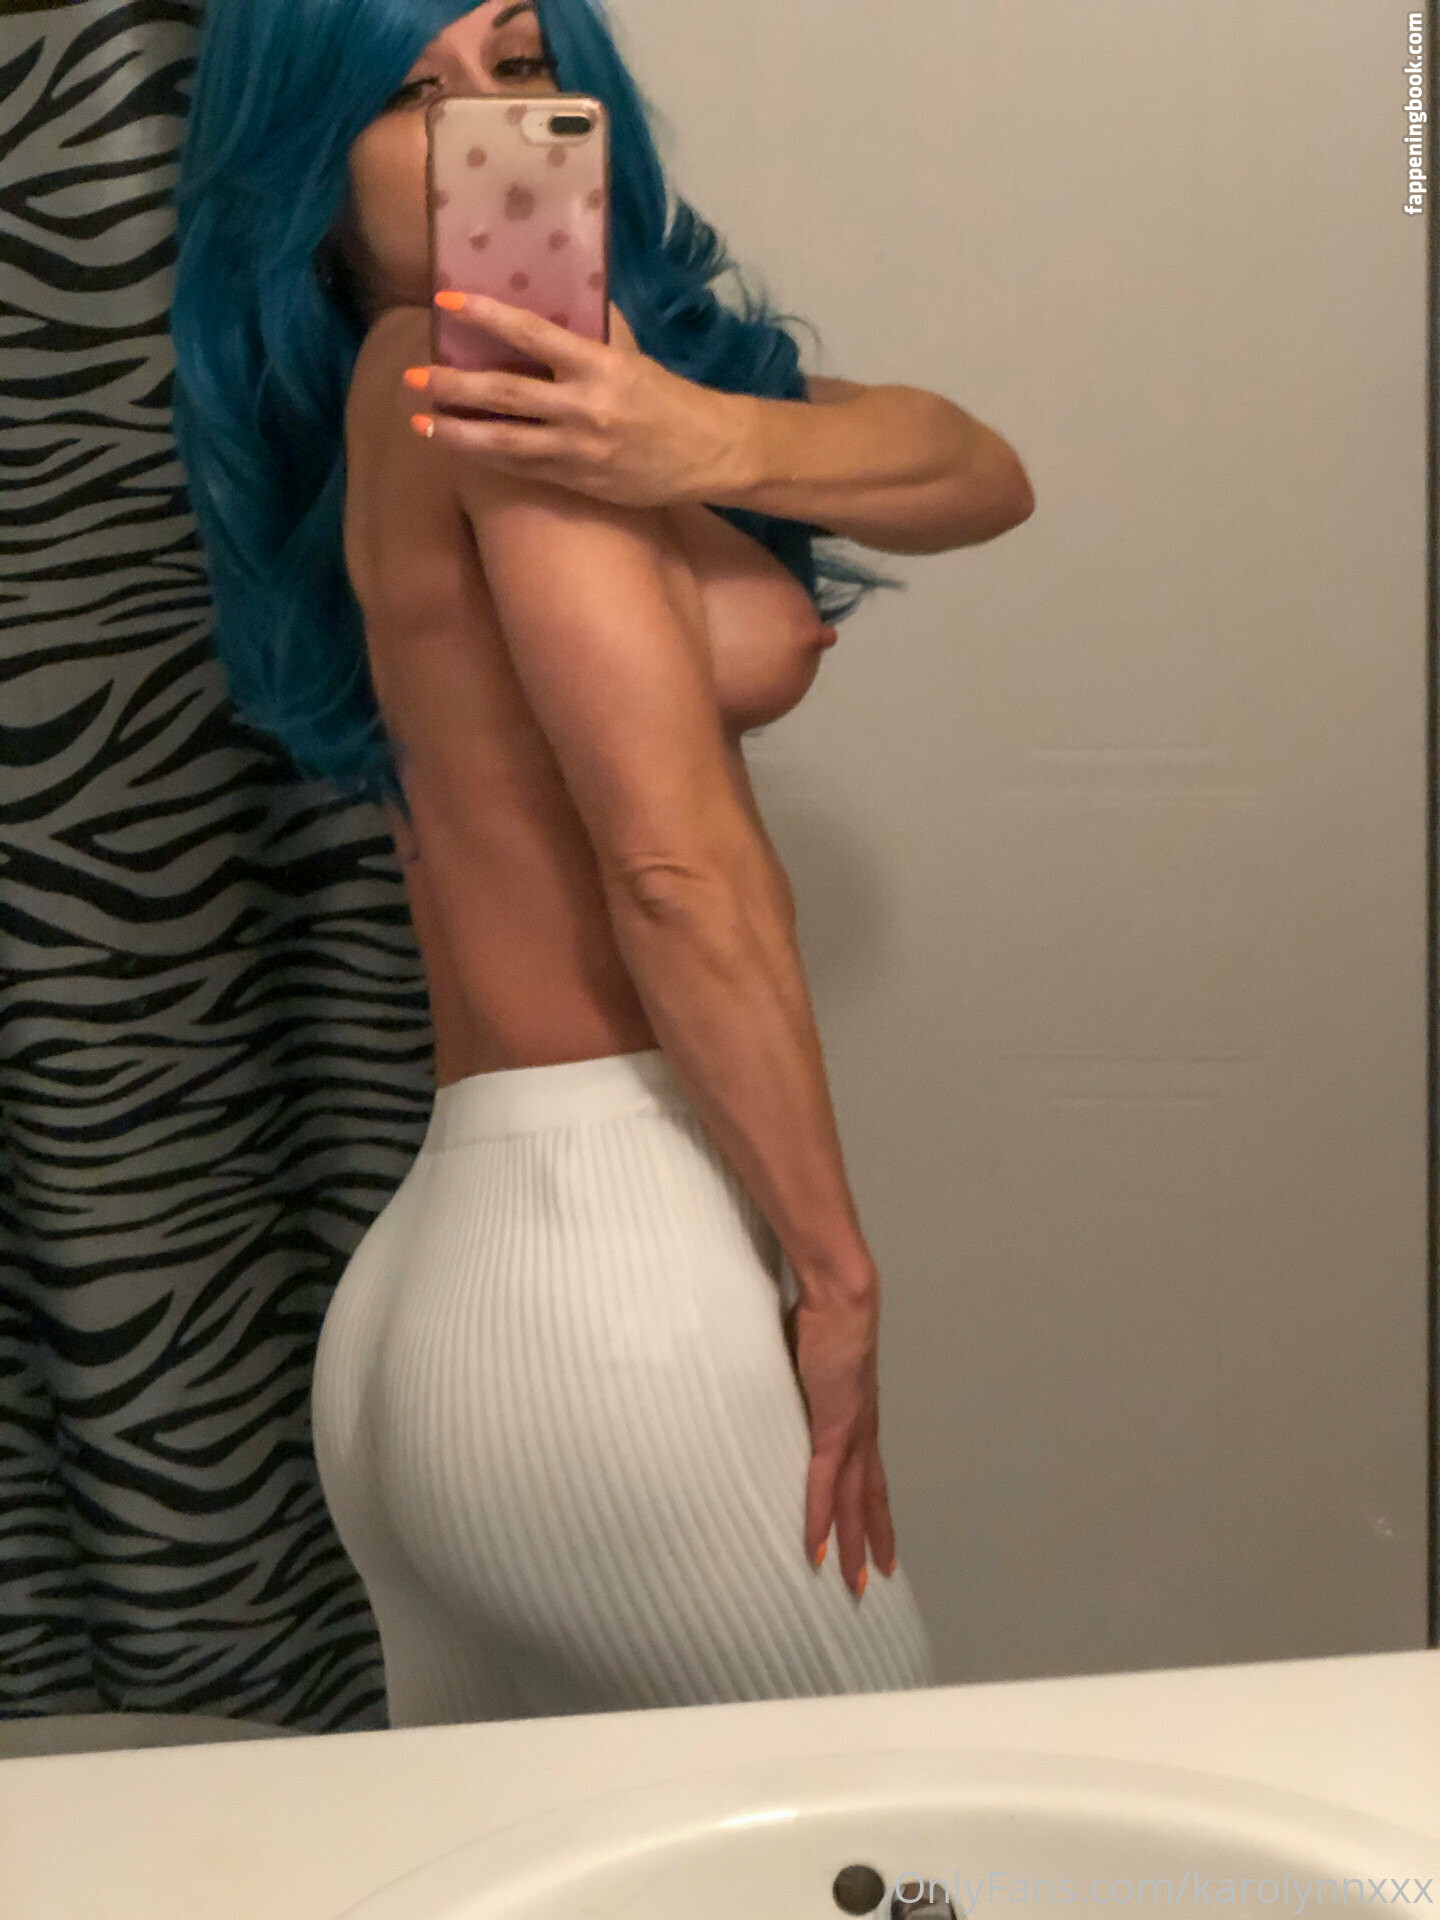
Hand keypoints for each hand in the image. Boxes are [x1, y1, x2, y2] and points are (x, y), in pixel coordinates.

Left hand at [406, 292, 746, 509]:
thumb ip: (589, 335)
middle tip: (414, 378)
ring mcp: (579, 451)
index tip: (447, 301)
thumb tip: (547, 303)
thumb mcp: (631, 357)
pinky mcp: (579, 483)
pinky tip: (462, 449)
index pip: (531, 333)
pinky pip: (523, 470)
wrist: (709, 453)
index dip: (486, 315)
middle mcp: (584, 409)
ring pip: (504, 442)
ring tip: (422, 425)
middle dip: (453, 385)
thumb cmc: (668, 398)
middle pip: (504, 394)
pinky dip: (489, 459)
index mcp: (599, 366)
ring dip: (458, 433)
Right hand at [782, 1281, 898, 1595]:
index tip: (879, 1539)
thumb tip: (788, 1385)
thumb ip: (805, 1381)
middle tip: (874, 1581)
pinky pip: (824, 1484)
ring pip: (854, 1501)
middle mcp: (862, 1429)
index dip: (873, 1508)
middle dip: (872, 1539)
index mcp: (858, 1414)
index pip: (869, 1473)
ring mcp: (850, 1431)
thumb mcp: (813, 1359)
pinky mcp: (833, 1427)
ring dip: (852, 1543)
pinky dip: (820, 1518)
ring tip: (854, 1582)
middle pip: (870, 1497)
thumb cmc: (823, 1315)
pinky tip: (815, 1548)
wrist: (840, 1297)